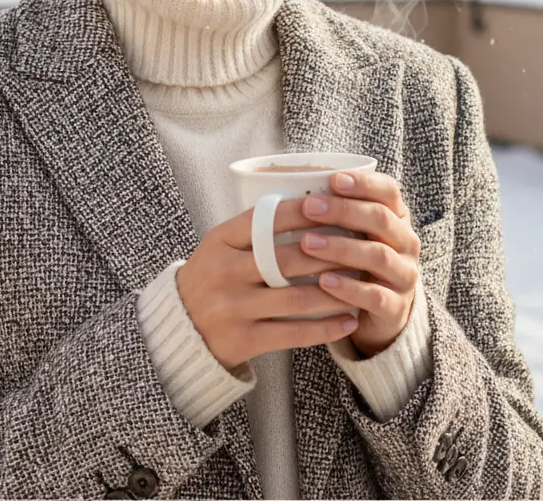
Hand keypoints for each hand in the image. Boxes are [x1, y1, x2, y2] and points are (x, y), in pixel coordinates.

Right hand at [175, 199, 367, 370]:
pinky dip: (326, 328)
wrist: (180, 326)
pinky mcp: (244, 339)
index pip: (267, 219)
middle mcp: (226, 271)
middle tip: (360, 246)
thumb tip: (310, 204)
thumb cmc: (213, 274)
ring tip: (362, 283)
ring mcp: (234, 307)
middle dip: (330, 252)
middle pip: (287, 258)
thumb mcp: (221, 244)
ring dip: (336, 291)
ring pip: (297, 298)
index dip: (303, 211)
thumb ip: (255, 229)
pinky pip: (294, 333)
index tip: (335, 204)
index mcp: (220, 240)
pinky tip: (349, 320)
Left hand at [298, 169, 420, 356]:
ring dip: (341, 247)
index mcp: (396, 216)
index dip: (363, 183)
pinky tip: (323, 281)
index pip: (388, 190)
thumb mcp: (351, 231)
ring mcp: (403, 275)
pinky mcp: (395, 308)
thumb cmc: (355, 259)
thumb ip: (333, 211)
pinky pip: (374, 296)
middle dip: (344, 210)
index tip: (334, 179)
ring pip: (378, 255)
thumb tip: (289, 185)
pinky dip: (349, 288)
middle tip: (309, 207)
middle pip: (381, 219)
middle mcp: (406, 243)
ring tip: (307, 243)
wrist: (378, 310)